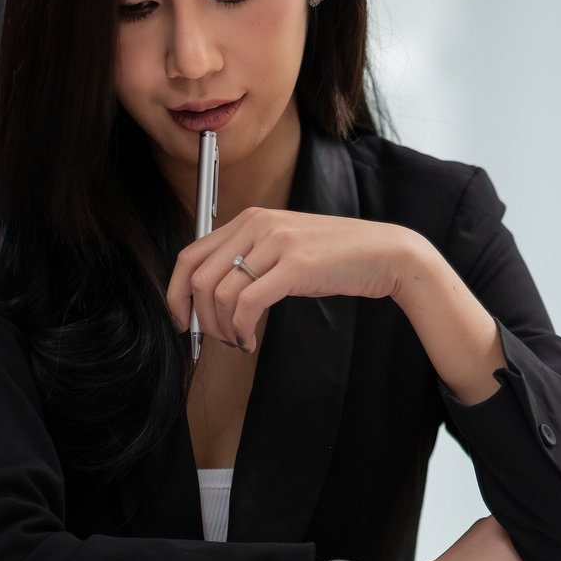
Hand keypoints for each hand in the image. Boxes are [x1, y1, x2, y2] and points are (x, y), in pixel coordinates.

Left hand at [166, 208, 430, 350]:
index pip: (190, 255)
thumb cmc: (337, 256)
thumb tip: (214, 293)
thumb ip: (252, 258)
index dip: (175, 292)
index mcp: (251, 219)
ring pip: (220, 293)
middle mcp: (257, 225)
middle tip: (215, 339)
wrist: (384, 253)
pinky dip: (241, 329)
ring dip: (222, 328)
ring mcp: (276, 243)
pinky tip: (250, 340)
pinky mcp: (294, 265)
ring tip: (239, 341)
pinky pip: (247, 303)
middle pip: (198, 278)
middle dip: (200, 318)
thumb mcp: (285, 247)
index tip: (183, 320)